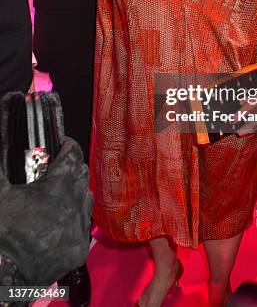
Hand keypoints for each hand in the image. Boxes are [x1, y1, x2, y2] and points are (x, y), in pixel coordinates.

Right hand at [0, 137, 92, 285]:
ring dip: (77, 191)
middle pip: (82, 176)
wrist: (6, 276)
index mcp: (57, 189)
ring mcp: (79, 229)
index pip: (72, 157)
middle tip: (61, 165)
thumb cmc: (3, 234)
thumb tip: (6, 149)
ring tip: (63, 190)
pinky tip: (64, 217)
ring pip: (86, 199)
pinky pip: (84, 224)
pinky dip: (76, 216)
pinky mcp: (79, 249)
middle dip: (73, 166)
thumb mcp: (1, 196)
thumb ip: (4, 173)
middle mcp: (74, 206)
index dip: (68, 146)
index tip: (63, 142)